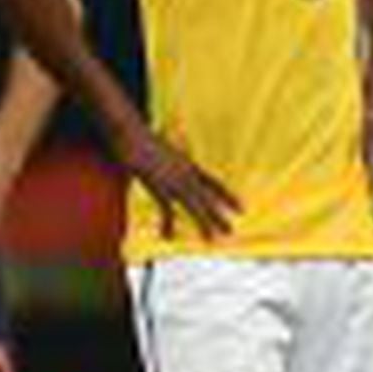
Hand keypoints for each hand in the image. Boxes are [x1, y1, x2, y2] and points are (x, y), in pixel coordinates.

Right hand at [114, 126, 239, 239]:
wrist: (130, 132)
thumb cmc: (140, 136)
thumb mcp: (157, 144)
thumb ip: (163, 154)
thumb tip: (164, 150)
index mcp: (187, 163)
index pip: (213, 182)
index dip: (227, 196)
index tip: (242, 209)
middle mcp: (184, 173)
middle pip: (206, 197)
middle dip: (218, 215)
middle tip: (230, 232)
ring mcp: (173, 179)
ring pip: (193, 205)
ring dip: (203, 223)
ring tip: (210, 239)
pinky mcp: (158, 185)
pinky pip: (166, 209)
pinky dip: (168, 224)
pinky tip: (167, 237)